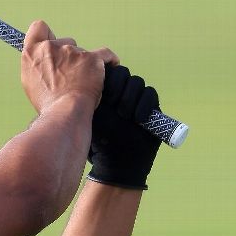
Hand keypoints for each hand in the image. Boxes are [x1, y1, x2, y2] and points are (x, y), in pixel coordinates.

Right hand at [20, 20, 116, 114]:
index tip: (54, 44)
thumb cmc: (48, 103)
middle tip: (70, 75)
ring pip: (83, 52)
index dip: (48, 34)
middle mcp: (50, 47)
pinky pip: (105, 54)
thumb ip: (37, 64)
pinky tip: (112, 65)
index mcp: (32, 52)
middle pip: (65, 41)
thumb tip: (44, 60)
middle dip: (69, 55)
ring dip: (84, 63)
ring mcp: (72, 51)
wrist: (64, 113)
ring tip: (84, 83)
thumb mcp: (31, 81)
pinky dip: (109, 60)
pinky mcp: (91, 58)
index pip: (39, 27)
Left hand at [88, 65, 160, 189]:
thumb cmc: (98, 143)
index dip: (105, 78)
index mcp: (102, 92)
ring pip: (137, 82)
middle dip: (119, 85)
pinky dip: (145, 104)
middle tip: (113, 102)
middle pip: (123, 73)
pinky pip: (150, 94)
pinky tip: (138, 118)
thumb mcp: (89, 121)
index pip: (106, 72)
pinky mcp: (151, 107)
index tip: (99, 92)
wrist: (118, 163)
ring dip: (131, 96)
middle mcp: (120, 92)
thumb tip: (84, 82)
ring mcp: (136, 98)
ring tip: (124, 115)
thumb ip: (86, 101)